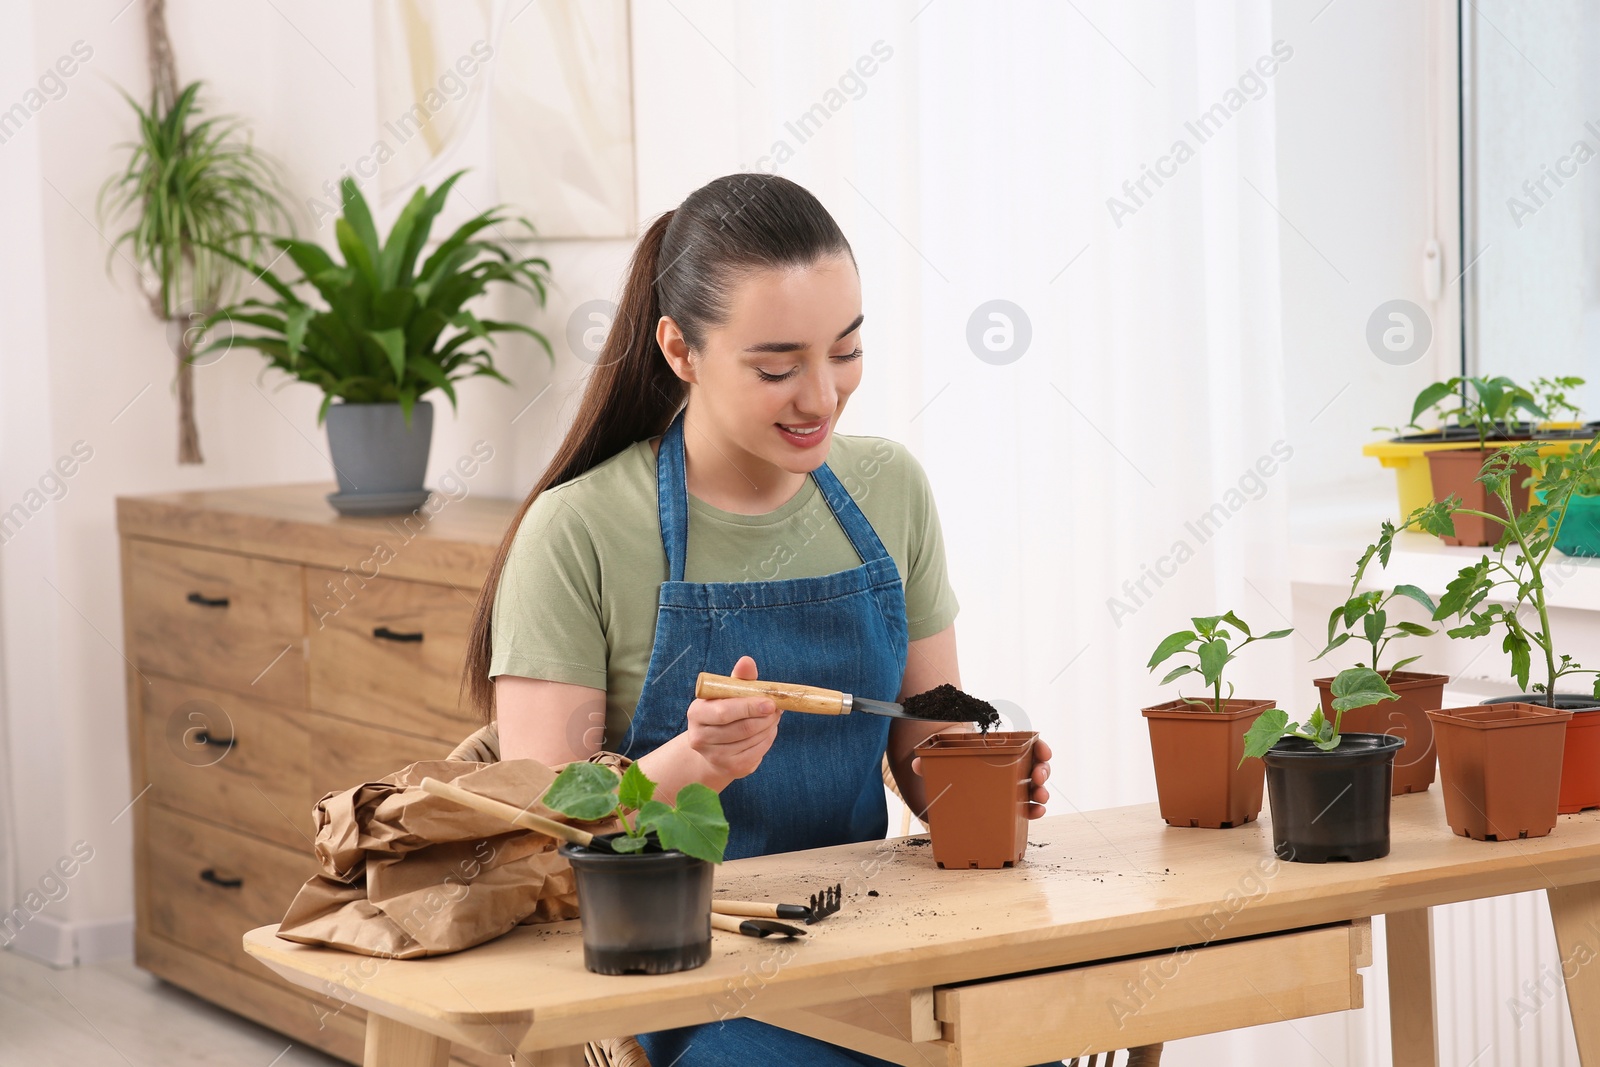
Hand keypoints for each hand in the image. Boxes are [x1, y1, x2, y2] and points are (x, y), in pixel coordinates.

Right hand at [684, 655, 780, 781]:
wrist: (714, 747)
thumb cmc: (724, 711)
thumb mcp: (727, 693)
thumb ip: (738, 678)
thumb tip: (747, 661)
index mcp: (696, 713)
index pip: (724, 712)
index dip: (749, 707)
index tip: (770, 702)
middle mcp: (700, 738)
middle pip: (741, 728)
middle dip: (765, 717)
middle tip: (777, 708)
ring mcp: (714, 756)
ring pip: (752, 739)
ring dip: (769, 726)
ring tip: (773, 716)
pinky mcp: (731, 768)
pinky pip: (757, 752)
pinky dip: (768, 739)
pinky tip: (768, 730)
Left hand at [908, 735, 1051, 818]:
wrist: (950, 772)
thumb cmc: (953, 759)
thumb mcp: (943, 755)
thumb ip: (931, 758)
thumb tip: (916, 764)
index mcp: (1001, 749)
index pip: (1028, 745)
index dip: (1039, 748)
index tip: (1044, 751)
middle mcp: (1012, 766)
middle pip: (1036, 766)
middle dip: (1042, 771)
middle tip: (1037, 777)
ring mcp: (1012, 785)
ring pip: (1035, 787)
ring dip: (1041, 791)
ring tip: (1040, 798)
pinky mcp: (1009, 803)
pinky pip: (1027, 806)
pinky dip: (1034, 809)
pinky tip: (1036, 812)